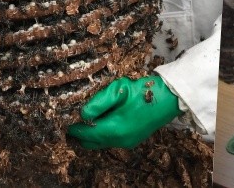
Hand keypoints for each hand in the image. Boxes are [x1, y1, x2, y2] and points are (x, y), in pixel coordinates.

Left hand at [66, 75, 181, 148]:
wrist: (169, 99)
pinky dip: (103, 133)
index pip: (85, 134)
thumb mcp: (118, 90)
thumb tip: (82, 114)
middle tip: (73, 119)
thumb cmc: (143, 92)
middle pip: (90, 142)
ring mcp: (127, 142)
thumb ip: (98, 103)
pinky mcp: (132, 140)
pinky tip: (105, 119)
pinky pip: (110, 141)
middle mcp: (119, 141)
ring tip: (89, 117)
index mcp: (114, 129)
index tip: (65, 119)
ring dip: (92, 133)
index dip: (73, 127)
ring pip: (100, 143)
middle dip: (80, 133)